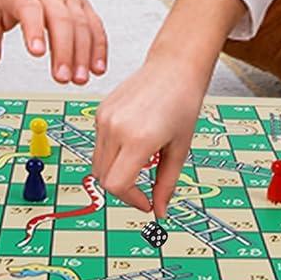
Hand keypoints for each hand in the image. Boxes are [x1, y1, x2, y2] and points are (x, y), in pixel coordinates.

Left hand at [0, 0, 107, 83]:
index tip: (36, 51)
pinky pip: (95, 25)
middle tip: (61, 77)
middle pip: (61, 20)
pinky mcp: (83, 4)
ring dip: (84, 53)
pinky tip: (98, 67)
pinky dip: (99, 47)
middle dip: (64, 51)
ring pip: (82, 24)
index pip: (30, 10)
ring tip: (79, 78)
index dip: (35, 30)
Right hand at [91, 50, 209, 216]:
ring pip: (98, 162)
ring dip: (115, 172)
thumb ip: (167, 184)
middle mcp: (115, 127)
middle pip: (103, 177)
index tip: (146, 202)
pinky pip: (99, 144)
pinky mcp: (101, 110)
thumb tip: (159, 212)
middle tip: (143, 189)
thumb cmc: (182, 104)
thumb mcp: (179, 149)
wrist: (173, 67)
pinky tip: (133, 143)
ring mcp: (104, 117)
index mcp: (138, 139)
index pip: (116, 185)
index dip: (131, 200)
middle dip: (122, 190)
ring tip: (140, 162)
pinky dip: (112, 153)